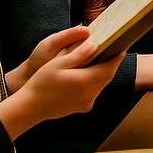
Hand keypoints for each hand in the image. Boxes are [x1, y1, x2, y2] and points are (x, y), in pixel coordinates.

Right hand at [0, 26, 123, 138]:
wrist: (31, 106)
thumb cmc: (42, 82)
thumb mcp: (58, 64)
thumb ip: (79, 55)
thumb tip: (95, 45)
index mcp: (84, 81)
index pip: (109, 68)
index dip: (117, 57)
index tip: (122, 47)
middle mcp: (89, 94)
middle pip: (107, 76)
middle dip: (112, 64)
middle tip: (114, 51)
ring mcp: (87, 102)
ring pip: (102, 85)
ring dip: (103, 73)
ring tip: (102, 60)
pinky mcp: (83, 108)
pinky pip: (95, 92)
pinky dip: (95, 82)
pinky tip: (88, 75)